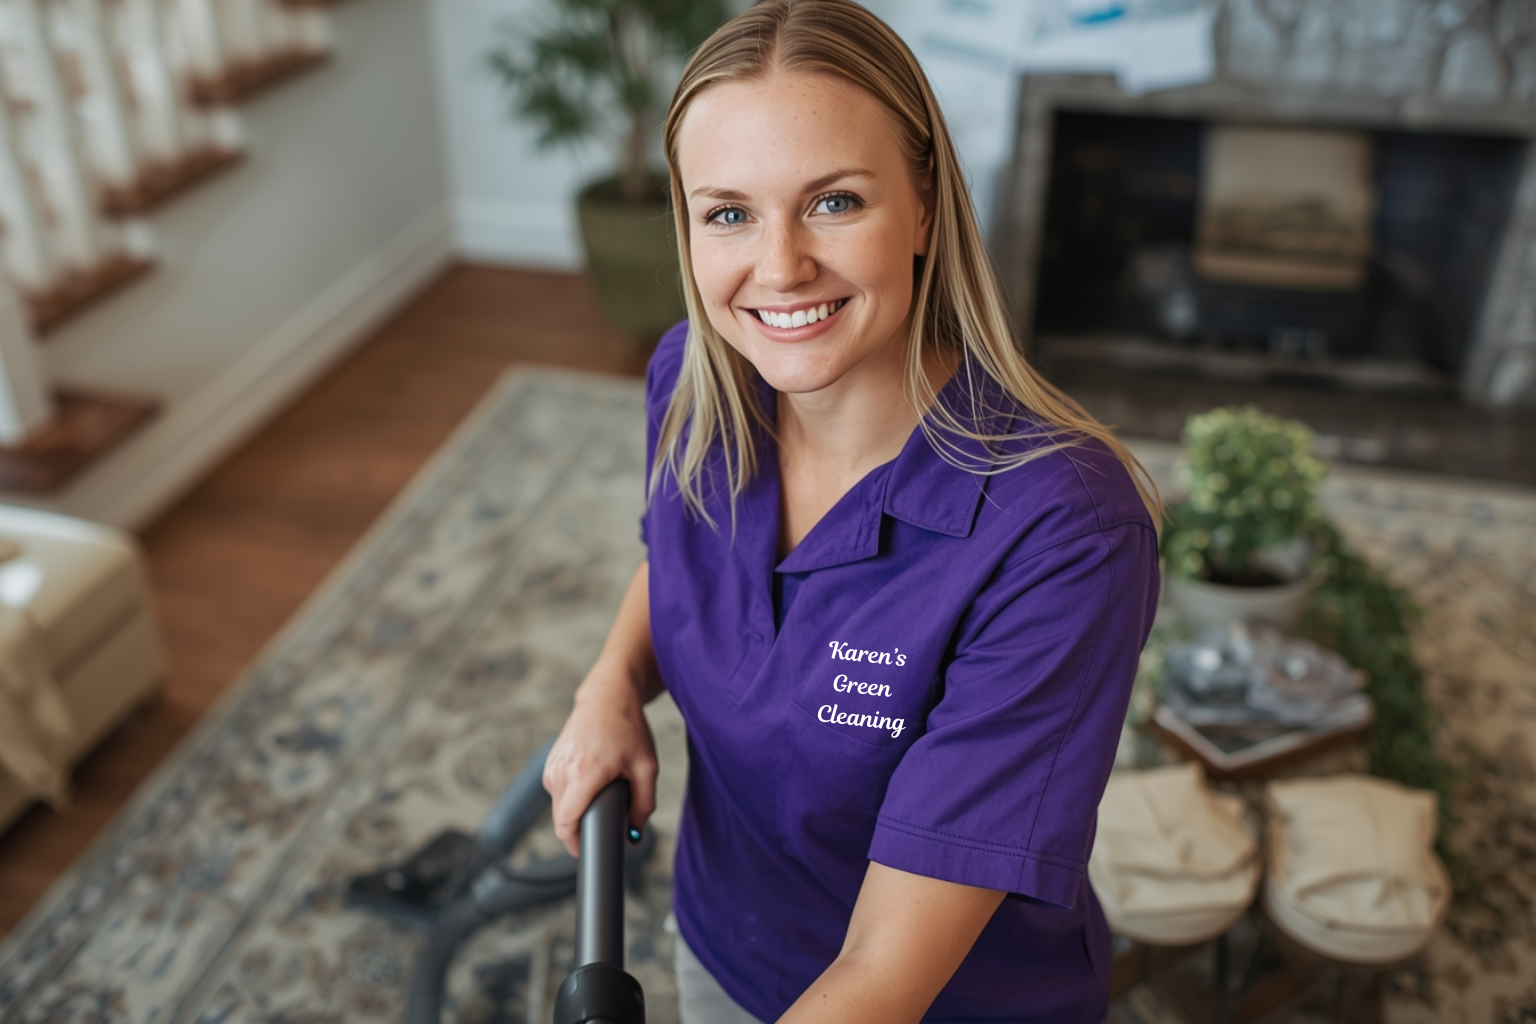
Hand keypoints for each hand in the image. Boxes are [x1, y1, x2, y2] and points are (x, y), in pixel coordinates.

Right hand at [543, 660, 658, 856]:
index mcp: (583, 774)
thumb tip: (634, 836)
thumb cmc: (628, 729)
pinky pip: (558, 793)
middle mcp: (561, 772)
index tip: (588, 852)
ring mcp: (551, 767)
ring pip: (560, 807)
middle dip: (583, 827)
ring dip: (578, 810)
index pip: (565, 824)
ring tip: (603, 791)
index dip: (575, 844)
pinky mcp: (549, 764)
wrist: (607, 698)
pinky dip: (573, 795)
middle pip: (563, 820)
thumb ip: (644, 806)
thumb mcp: (646, 768)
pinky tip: (592, 781)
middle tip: (609, 819)